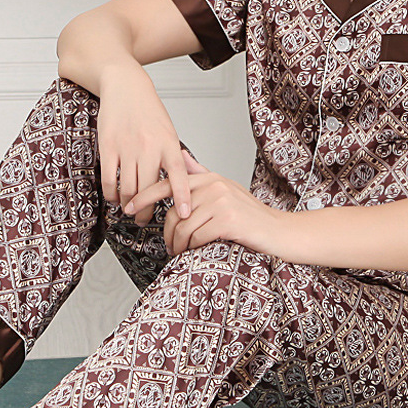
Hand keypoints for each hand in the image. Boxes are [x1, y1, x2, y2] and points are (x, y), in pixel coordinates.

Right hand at [97, 64, 191, 223]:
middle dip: (145, 211)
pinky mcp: (108, 147)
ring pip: (128, 189)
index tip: (184, 214)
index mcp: (169, 143)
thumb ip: (177, 157)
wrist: (125, 87)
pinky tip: (115, 196)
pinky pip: (109, 180)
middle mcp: (149, 147)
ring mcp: (128, 147)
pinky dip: (112, 194)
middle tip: (144, 219)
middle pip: (148, 189)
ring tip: (129, 208)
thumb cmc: (149, 111)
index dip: (182, 196)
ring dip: (127, 204)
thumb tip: (193, 178)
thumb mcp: (170, 132)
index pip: (179, 174)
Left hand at [124, 149, 287, 257]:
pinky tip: (196, 251)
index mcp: (211, 178)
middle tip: (169, 246)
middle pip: (172, 211)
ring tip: (182, 252)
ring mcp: (221, 201)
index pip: (169, 184)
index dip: (144, 196)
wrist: (279, 231)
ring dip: (177, 245)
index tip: (128, 207)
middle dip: (166, 233)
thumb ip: (201, 173)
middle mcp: (215, 185)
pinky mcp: (227, 219)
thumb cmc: (251, 214)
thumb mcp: (226, 188)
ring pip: (182, 227)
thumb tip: (181, 156)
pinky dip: (192, 248)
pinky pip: (195, 237)